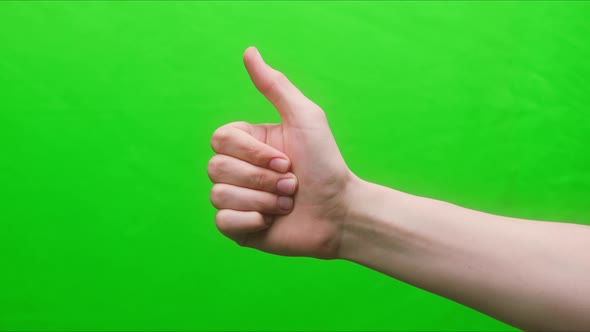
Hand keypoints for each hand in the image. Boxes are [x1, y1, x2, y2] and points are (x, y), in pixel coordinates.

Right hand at [207, 47, 354, 258]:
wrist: (340, 212)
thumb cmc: (325, 163)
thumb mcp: (304, 118)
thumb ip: (275, 86)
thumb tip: (249, 51)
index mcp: (247, 142)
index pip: (220, 139)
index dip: (252, 153)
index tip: (286, 160)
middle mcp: (238, 169)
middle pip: (216, 168)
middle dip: (262, 178)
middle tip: (293, 183)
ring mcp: (236, 198)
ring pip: (218, 194)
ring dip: (262, 199)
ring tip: (287, 203)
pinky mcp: (238, 228)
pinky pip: (221, 222)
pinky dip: (250, 221)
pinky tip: (270, 222)